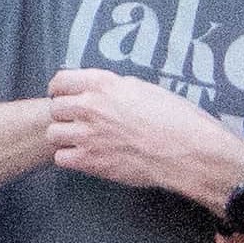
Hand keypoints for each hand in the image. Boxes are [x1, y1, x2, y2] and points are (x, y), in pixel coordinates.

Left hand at [41, 68, 243, 212]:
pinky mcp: (90, 161)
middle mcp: (90, 106)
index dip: (60, 90)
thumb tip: (105, 92)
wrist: (189, 152)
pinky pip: (61, 158)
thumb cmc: (177, 119)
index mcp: (104, 84)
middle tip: (78, 122)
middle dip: (64, 115)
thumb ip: (117, 89)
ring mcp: (88, 135)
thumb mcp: (146, 89)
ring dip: (64, 137)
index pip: (60, 81)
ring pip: (53, 133)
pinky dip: (70, 158)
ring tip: (81, 141)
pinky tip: (85, 158)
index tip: (63, 96)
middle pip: (55, 108)